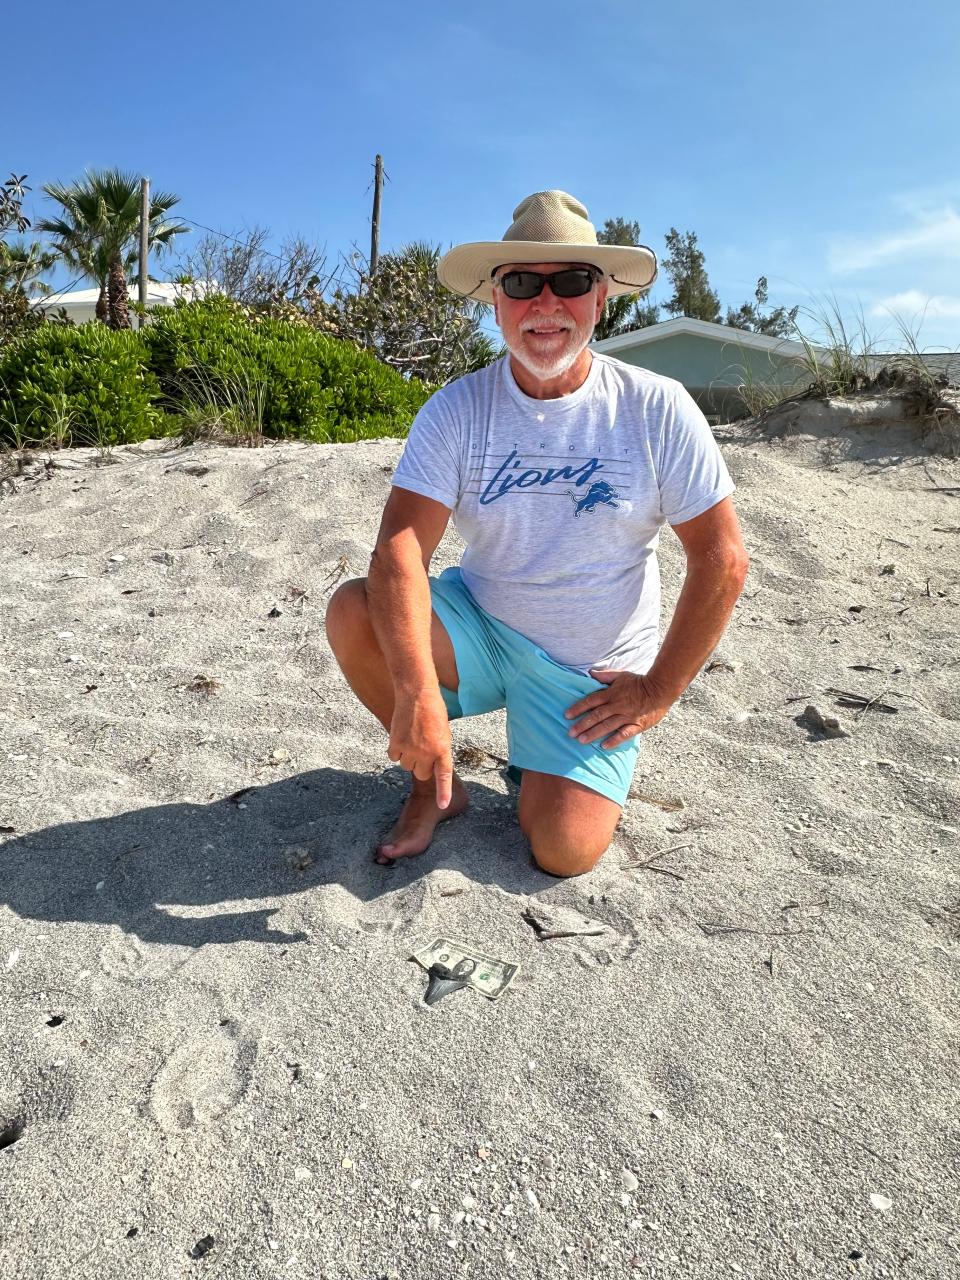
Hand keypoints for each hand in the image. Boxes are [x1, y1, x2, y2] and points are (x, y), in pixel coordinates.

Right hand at [387, 689, 453, 807]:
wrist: (416, 694)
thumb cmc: (433, 711)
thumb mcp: (444, 732)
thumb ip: (439, 751)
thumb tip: (432, 764)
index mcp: (442, 749)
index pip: (443, 776)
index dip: (443, 792)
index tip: (442, 805)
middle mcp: (426, 753)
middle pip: (421, 774)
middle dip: (422, 767)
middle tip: (422, 751)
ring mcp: (410, 750)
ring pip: (406, 767)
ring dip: (408, 758)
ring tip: (412, 740)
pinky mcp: (395, 744)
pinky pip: (394, 758)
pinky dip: (396, 751)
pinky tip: (401, 738)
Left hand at [565, 670, 674, 748]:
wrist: (661, 689)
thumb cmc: (639, 682)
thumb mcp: (621, 675)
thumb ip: (605, 676)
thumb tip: (590, 673)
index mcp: (612, 694)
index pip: (591, 701)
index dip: (578, 708)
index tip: (567, 715)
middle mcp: (617, 705)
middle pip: (596, 715)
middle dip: (582, 724)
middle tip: (570, 733)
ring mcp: (627, 716)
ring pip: (607, 726)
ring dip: (594, 733)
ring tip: (582, 740)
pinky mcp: (637, 724)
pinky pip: (624, 734)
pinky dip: (614, 740)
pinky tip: (604, 746)